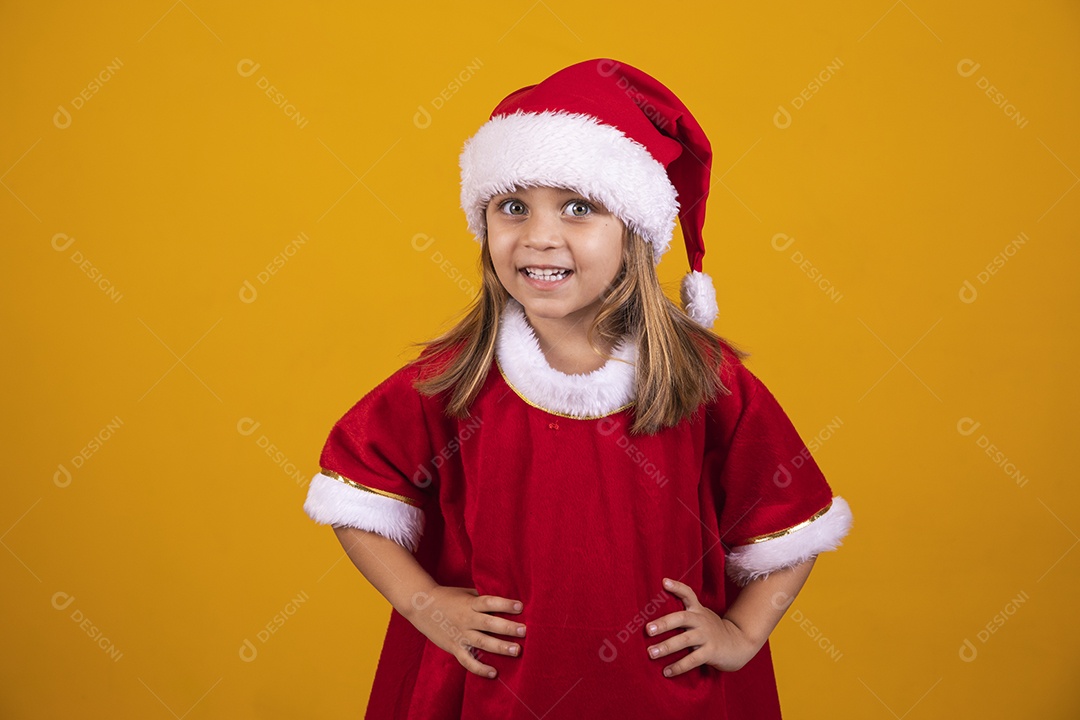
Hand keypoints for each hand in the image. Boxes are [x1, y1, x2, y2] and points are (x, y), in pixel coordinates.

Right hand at [405, 585, 525, 678]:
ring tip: (517, 650)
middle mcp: (466, 619)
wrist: (420, 605)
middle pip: (489, 624)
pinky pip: (467, 661)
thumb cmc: (448, 597)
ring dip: (500, 647)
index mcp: (470, 603)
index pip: (489, 602)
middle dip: (507, 628)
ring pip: (482, 643)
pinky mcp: (454, 647)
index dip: (504, 604)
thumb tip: (505, 598)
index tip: (520, 607)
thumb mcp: (466, 592)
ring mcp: (460, 634)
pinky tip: (494, 673)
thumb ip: (482, 598)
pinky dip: (480, 668)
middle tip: (524, 631)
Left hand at [645, 577, 759, 676]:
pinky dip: (679, 666)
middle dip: (664, 623)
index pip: (688, 594)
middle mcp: (701, 621)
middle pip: (682, 618)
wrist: (739, 643)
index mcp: (698, 610)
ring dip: (666, 647)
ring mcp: (707, 636)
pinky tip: (666, 671)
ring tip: (651, 653)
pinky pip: (693, 660)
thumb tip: (656, 616)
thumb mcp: (702, 616)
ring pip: (685, 640)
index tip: (664, 582)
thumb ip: (685, 612)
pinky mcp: (711, 652)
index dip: (677, 587)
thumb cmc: (712, 630)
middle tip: (648, 629)